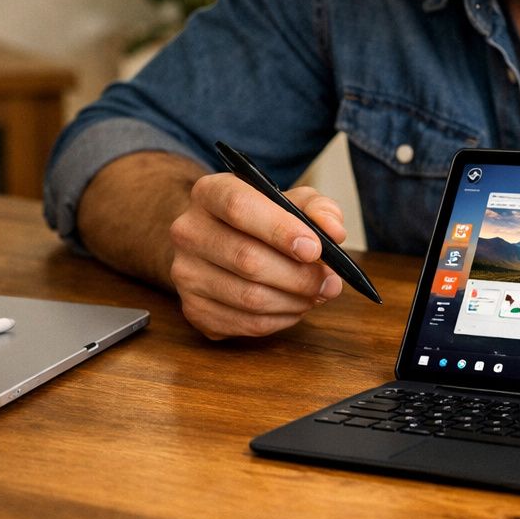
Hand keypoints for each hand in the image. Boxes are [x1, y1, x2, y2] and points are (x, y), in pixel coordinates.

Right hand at [166, 171, 347, 338]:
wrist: (219, 243)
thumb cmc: (260, 220)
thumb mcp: (291, 201)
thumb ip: (317, 209)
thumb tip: (333, 232)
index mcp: (209, 193)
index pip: (238, 207)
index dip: (279, 230)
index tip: (314, 249)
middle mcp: (188, 232)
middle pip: (247, 259)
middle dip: (299, 276)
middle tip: (330, 282)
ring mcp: (186, 274)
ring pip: (249, 297)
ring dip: (294, 301)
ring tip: (316, 294)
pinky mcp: (194, 310)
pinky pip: (245, 324)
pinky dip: (280, 320)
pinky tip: (294, 306)